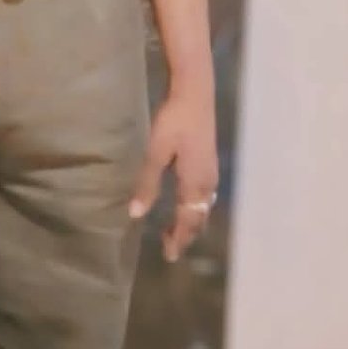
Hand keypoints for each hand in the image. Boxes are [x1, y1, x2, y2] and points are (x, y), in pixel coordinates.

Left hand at [128, 87, 218, 262]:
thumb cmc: (174, 121)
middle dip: (185, 235)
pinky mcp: (209, 161)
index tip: (169, 256)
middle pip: (198, 218)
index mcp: (195, 183)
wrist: (195, 92)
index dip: (178, 239)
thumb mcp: (156, 152)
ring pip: (202, 207)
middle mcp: (208, 182)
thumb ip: (147, 183)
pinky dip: (194, 208)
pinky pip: (204, 196)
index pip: (187, 221)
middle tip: (170, 249)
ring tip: (173, 231)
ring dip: (189, 221)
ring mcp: (211, 172)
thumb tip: (136, 214)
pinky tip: (184, 203)